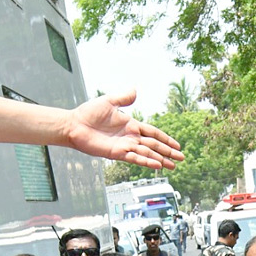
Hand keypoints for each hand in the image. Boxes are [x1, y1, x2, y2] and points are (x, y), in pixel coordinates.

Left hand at [64, 90, 183, 170]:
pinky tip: (157, 165)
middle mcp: (130, 137)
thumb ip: (124, 98)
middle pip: (154, 145)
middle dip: (168, 152)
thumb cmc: (89, 113)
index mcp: (131, 125)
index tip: (177, 145)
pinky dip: (146, 162)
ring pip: (148, 154)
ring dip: (161, 159)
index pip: (153, 133)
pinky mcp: (117, 153)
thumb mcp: (109, 101)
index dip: (165, 139)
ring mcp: (125, 146)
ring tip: (173, 165)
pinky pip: (135, 158)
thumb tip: (135, 90)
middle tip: (182, 158)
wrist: (74, 124)